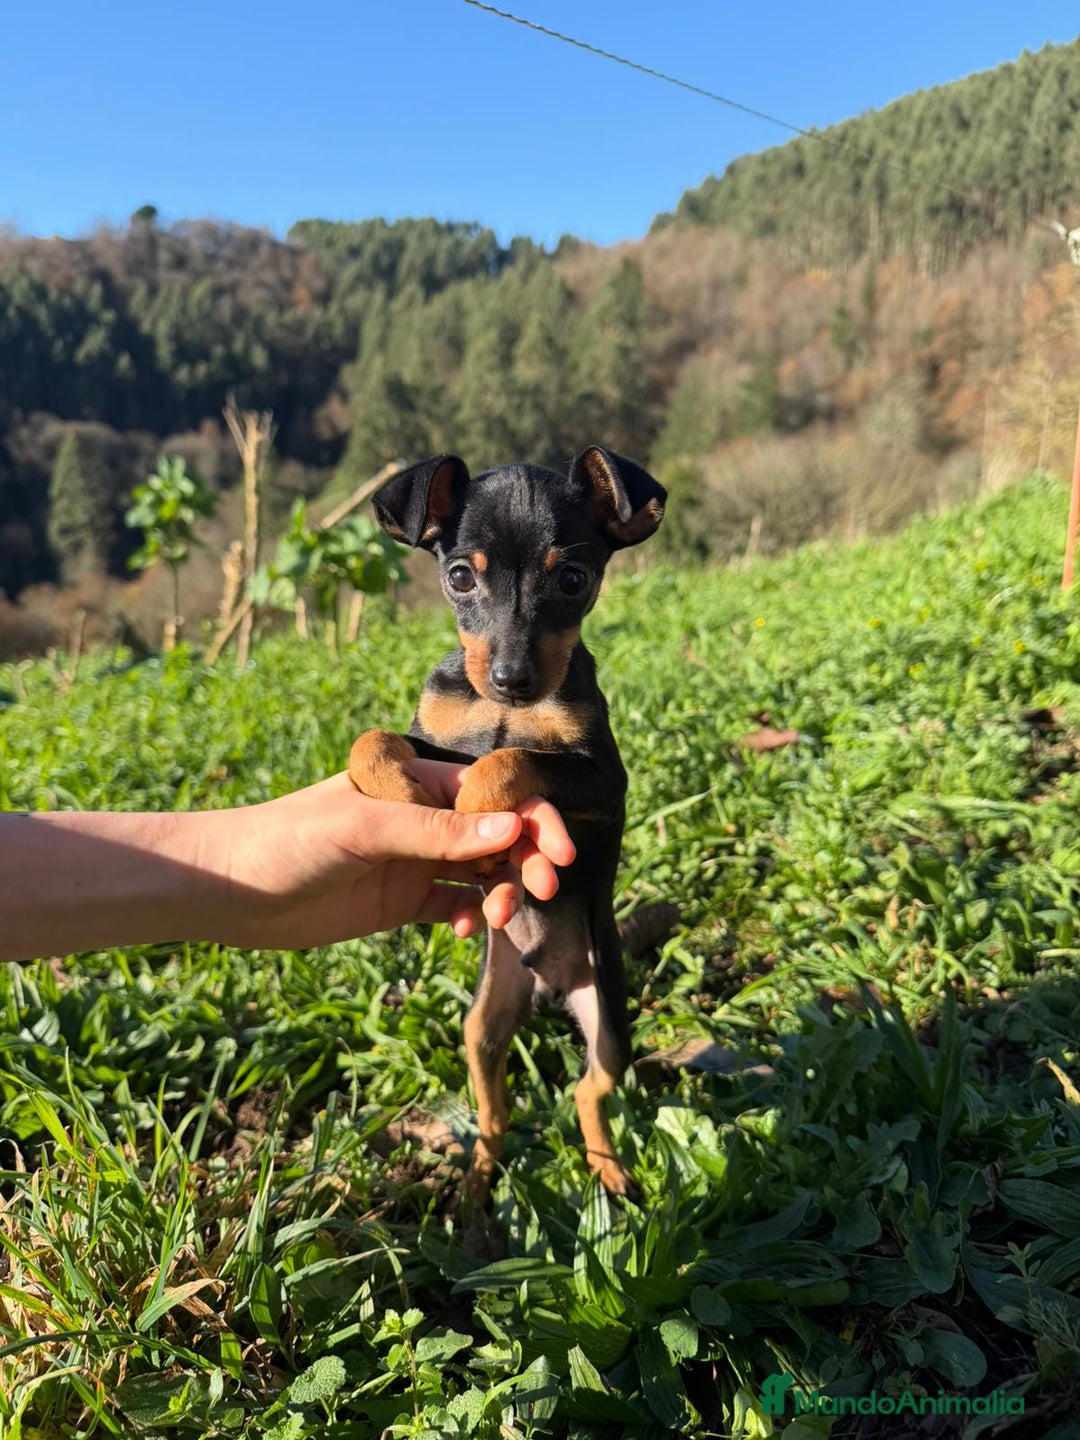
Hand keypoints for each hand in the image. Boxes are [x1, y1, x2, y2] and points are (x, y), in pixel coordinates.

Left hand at [220, 763, 575, 949]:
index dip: (533, 818)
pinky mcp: (402, 900)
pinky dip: (471, 916)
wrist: (230, 889)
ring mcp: (414, 859)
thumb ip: (435, 831)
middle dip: (527, 859)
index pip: (493, 794)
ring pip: (483, 871)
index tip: (559, 853)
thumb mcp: (363, 829)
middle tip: (540, 890)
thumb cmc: (288, 839)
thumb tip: (512, 830)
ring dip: (501, 891)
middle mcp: (424, 818)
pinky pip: (455, 905)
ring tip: (495, 918)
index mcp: (418, 782)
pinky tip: (467, 930)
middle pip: (498, 833)